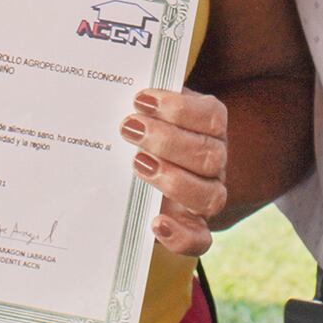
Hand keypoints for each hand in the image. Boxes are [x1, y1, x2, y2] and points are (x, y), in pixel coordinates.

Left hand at [122, 88, 228, 256]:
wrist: (140, 172)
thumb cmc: (142, 130)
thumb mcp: (146, 110)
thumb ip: (139, 103)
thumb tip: (107, 82)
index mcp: (209, 127)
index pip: (211, 117)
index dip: (180, 108)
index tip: (140, 99)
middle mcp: (215, 163)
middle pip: (210, 155)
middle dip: (168, 141)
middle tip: (129, 129)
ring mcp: (206, 197)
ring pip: (210, 196)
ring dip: (173, 180)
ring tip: (137, 164)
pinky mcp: (193, 230)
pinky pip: (200, 240)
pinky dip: (180, 235)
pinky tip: (155, 222)